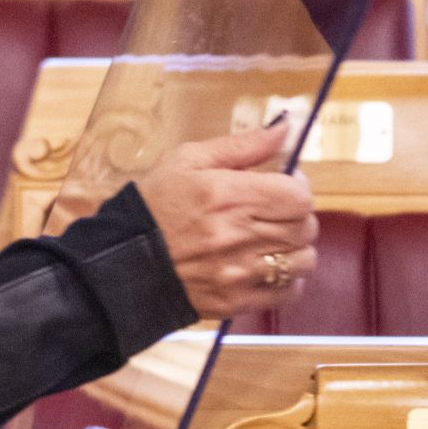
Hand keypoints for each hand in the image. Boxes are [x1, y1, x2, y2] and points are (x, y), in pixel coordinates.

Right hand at [134, 123, 317, 320]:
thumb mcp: (189, 160)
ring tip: (273, 241)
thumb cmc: (154, 205)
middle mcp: (238, 236)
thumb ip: (243, 145)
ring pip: (303, 261)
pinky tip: (267, 267)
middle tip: (275, 212)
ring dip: (295, 248)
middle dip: (296, 216)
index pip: (298, 196)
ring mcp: (238, 273)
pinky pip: (287, 293)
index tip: (282, 185)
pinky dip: (287, 280)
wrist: (122, 261)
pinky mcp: (235, 301)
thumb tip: (284, 127)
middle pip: (305, 228)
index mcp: (228, 196)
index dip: (297, 188)